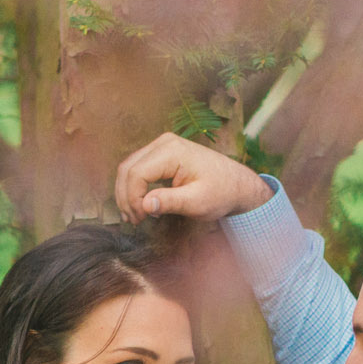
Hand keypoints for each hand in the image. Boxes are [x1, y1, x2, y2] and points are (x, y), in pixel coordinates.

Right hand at [115, 133, 271, 224]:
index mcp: (172, 151)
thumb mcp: (198, 202)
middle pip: (127, 168)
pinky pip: (138, 168)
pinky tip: (139, 205)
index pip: (136, 174)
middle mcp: (164, 143)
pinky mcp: (162, 153)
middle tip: (133, 220)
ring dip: (126, 192)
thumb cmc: (222, 193)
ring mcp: (162, 146)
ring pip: (129, 167)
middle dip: (125, 197)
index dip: (132, 199)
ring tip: (134, 216)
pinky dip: (134, 186)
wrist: (237, 184)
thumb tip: (144, 205)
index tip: (140, 219)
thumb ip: (170, 202)